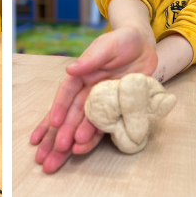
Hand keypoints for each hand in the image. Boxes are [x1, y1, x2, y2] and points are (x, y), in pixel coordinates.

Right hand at [30, 27, 157, 172]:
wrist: (144, 47)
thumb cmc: (123, 41)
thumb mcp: (108, 45)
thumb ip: (91, 58)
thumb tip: (71, 69)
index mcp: (81, 75)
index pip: (67, 92)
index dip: (59, 107)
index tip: (53, 122)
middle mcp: (87, 91)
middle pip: (70, 114)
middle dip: (59, 133)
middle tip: (51, 151)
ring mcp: (101, 102)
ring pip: (82, 124)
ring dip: (72, 140)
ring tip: (63, 155)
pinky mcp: (115, 110)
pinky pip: (103, 126)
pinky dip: (92, 139)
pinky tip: (80, 150)